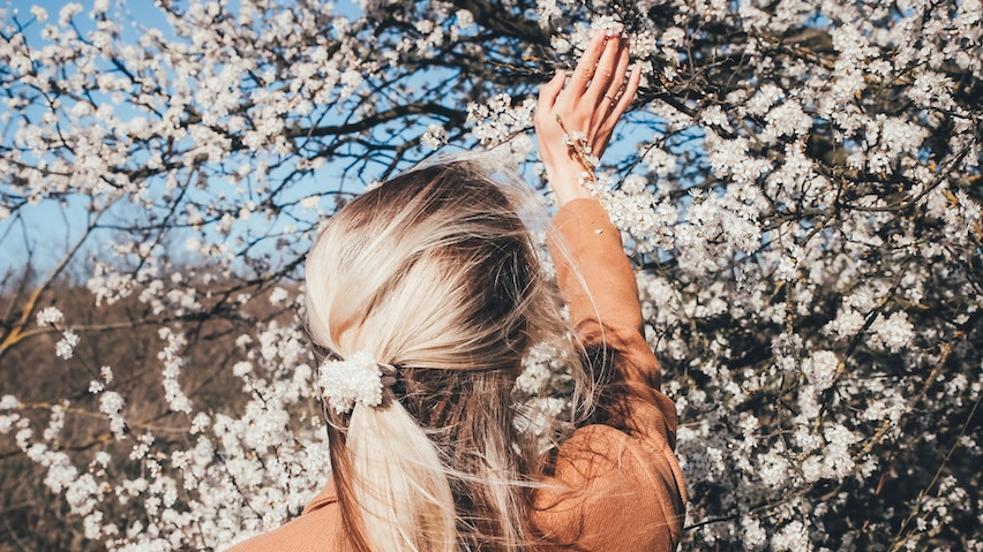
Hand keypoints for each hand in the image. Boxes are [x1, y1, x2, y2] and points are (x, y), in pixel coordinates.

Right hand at [534, 30, 641, 205]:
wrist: (572, 173)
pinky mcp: (612, 122)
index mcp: (569, 102)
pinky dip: (634, 82)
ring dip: (623, 59)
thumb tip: (561, 74)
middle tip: (617, 30)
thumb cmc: (551, 145)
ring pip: (617, 81)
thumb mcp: (538, 119)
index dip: (594, 49)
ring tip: (626, 42)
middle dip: (612, 48)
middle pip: (604, 70)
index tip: (601, 33)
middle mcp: (589, 105)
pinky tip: (638, 68)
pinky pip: (626, 99)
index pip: (585, 69)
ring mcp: (603, 113)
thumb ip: (547, 93)